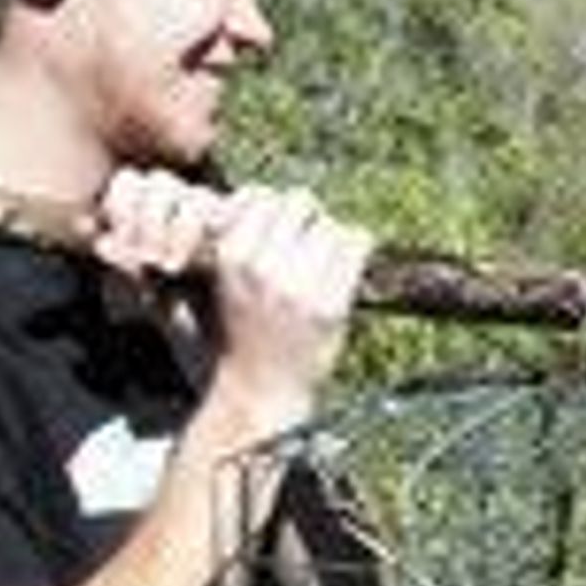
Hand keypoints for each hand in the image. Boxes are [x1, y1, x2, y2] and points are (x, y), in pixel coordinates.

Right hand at [91, 170, 369, 438]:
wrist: (261, 390)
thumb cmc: (245, 332)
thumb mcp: (228, 281)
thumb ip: (245, 239)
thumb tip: (269, 194)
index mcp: (231, 256)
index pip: (261, 195)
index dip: (274, 207)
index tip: (279, 228)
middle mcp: (262, 266)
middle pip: (299, 201)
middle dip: (306, 218)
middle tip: (307, 245)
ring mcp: (298, 284)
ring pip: (330, 224)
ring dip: (331, 238)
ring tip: (323, 266)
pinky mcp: (331, 303)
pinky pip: (357, 244)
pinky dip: (355, 253)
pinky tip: (343, 273)